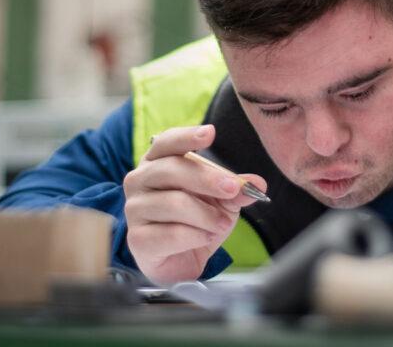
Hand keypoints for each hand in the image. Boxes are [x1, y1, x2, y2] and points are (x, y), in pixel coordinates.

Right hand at [123, 124, 266, 283]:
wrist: (181, 260)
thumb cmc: (197, 219)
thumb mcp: (222, 200)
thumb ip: (236, 189)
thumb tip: (257, 183)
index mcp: (157, 162)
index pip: (166, 142)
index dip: (187, 137)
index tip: (210, 133)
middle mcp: (139, 181)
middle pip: (171, 170)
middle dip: (207, 179)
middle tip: (231, 189)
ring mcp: (135, 209)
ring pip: (174, 203)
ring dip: (206, 215)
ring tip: (222, 224)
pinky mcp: (137, 239)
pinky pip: (172, 233)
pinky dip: (197, 236)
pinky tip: (205, 238)